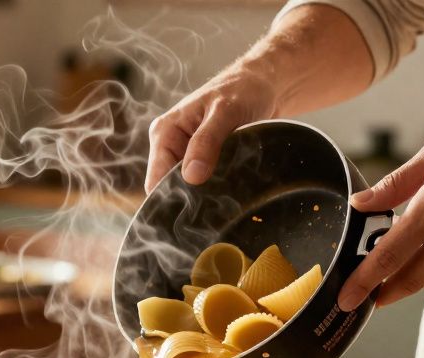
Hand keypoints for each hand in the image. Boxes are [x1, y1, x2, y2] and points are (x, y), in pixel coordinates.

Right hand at [145, 63, 278, 192]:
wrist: (267, 85)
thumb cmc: (243, 89)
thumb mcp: (225, 111)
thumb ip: (206, 141)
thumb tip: (191, 176)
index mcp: (165, 132)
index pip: (156, 179)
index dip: (172, 197)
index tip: (196, 206)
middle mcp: (172, 146)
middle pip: (171, 189)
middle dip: (191, 199)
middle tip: (217, 203)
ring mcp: (189, 157)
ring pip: (189, 190)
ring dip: (207, 196)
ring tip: (227, 195)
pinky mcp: (207, 163)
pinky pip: (206, 186)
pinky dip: (218, 191)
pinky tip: (232, 191)